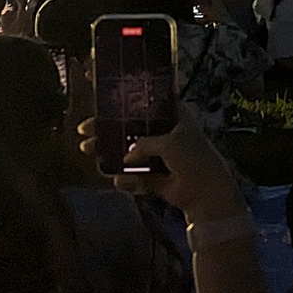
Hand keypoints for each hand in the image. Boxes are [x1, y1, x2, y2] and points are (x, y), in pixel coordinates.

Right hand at [81, 104, 244, 225]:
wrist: (205, 192)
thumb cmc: (193, 158)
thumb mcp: (168, 142)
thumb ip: (143, 143)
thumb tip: (126, 155)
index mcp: (175, 117)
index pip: (148, 103)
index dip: (127, 101)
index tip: (104, 100)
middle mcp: (166, 134)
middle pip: (131, 128)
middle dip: (108, 128)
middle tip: (86, 128)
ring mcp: (159, 156)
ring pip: (128, 152)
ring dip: (108, 151)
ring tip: (88, 148)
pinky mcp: (154, 177)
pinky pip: (134, 176)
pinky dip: (124, 178)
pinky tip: (118, 179)